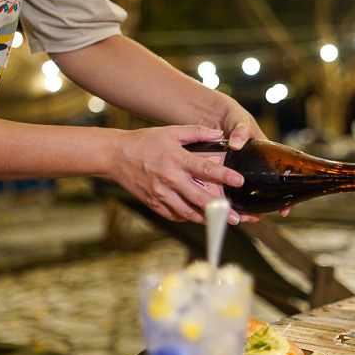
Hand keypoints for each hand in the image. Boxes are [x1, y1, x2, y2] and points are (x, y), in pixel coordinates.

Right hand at [108, 125, 245, 224]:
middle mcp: (170, 179)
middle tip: (235, 217)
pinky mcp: (154, 203)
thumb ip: (196, 132)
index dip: (224, 176)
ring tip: (220, 222)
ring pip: (188, 212)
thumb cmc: (144, 142)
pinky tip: (196, 215)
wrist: (115, 156)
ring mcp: (161, 194)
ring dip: (205, 219)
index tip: (239, 181)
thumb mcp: (170, 131)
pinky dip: (187, 217)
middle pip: (199, 198)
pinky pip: (174, 215)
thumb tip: (219, 134)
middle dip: (220, 209)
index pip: (206, 169)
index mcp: (177, 159)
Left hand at [208, 102, 290, 219]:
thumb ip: (241, 131)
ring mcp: (239, 173)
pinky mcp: (224, 175)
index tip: (284, 211)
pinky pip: (227, 191)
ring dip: (244, 210)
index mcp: (264, 157)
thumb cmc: (233, 118)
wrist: (214, 116)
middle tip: (253, 218)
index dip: (286, 198)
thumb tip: (237, 143)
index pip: (281, 180)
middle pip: (263, 195)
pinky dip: (226, 201)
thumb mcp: (240, 122)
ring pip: (246, 198)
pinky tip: (221, 208)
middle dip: (260, 210)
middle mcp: (254, 168)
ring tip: (238, 217)